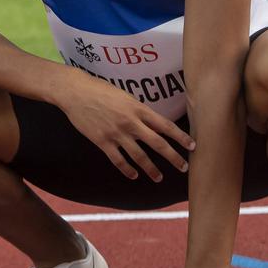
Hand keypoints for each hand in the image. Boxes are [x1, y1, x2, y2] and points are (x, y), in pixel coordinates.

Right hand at [55, 73, 194, 181]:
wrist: (75, 92)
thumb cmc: (100, 90)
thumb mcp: (125, 96)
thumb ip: (138, 110)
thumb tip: (151, 122)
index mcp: (138, 108)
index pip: (165, 125)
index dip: (181, 137)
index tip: (193, 146)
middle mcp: (130, 122)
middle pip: (157, 144)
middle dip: (173, 157)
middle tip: (184, 167)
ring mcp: (116, 133)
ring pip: (139, 156)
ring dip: (152, 169)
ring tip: (159, 177)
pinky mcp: (102, 141)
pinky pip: (118, 160)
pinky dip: (128, 170)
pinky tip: (134, 175)